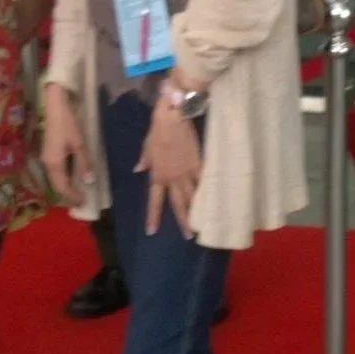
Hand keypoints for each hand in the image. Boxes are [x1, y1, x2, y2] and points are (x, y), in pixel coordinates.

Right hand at [41, 83, 92, 205]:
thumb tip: (88, 181)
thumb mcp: (79, 144)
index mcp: (54, 164)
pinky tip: (71, 177)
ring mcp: (46, 158)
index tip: (83, 203)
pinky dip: (62, 179)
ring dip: (65, 187)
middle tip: (80, 201)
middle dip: (68, 195)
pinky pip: (54, 172)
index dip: (73, 196)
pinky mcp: (47, 153)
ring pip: (55, 179)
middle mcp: (47, 164)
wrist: (55, 106)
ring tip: (77, 192)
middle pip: (57, 185)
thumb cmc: (68, 124)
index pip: (63, 187)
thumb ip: (83, 163)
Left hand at [138, 103, 201, 237]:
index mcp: (158, 175)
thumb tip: (138, 170)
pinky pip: (205, 181)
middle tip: (189, 236)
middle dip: (183, 221)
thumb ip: (145, 160)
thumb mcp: (147, 146)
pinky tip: (215, 201)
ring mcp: (188, 173)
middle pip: (179, 204)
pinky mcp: (200, 164)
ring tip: (203, 224)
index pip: (155, 200)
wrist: (175, 117)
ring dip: (197, 211)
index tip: (152, 231)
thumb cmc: (158, 130)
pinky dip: (209, 191)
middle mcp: (174, 178)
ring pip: (194, 197)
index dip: (153, 216)